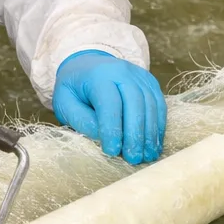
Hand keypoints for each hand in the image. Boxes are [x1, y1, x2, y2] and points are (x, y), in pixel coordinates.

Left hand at [51, 50, 165, 163]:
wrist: (87, 64)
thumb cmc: (74, 89)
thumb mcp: (64, 103)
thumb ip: (81, 119)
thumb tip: (102, 136)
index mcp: (97, 75)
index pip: (109, 102)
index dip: (112, 129)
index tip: (112, 151)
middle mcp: (121, 71)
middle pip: (135, 102)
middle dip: (135, 134)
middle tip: (133, 158)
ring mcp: (139, 75)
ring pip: (151, 104)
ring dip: (150, 133)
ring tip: (146, 156)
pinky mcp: (150, 82)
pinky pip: (159, 104)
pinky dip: (158, 126)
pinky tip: (153, 144)